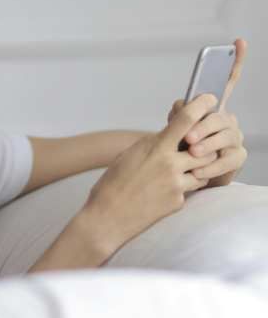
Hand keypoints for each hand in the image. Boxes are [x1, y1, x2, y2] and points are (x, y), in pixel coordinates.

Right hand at [82, 93, 219, 249]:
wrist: (106, 218)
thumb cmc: (110, 185)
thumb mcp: (127, 157)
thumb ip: (151, 147)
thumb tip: (166, 139)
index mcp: (154, 148)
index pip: (185, 121)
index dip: (201, 106)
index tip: (210, 99)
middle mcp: (169, 164)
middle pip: (203, 147)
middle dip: (204, 147)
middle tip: (197, 148)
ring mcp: (176, 184)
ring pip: (202, 170)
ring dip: (196, 169)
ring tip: (179, 173)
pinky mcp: (178, 202)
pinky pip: (190, 190)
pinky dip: (182, 188)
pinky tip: (163, 193)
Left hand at [167, 38, 247, 186]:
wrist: (178, 177)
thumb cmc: (174, 149)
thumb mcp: (173, 129)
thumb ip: (179, 115)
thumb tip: (183, 106)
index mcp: (212, 108)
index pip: (225, 83)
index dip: (234, 63)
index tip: (238, 42)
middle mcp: (227, 119)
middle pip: (220, 117)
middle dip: (203, 126)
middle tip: (187, 138)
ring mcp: (234, 137)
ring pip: (225, 137)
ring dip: (207, 145)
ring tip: (191, 153)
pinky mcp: (236, 157)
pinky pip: (227, 159)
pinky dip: (210, 166)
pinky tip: (197, 171)